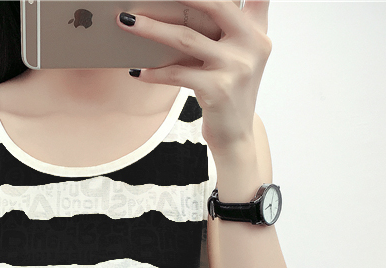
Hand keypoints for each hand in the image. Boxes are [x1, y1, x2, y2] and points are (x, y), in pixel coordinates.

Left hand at [117, 0, 271, 153]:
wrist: (236, 136)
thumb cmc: (229, 91)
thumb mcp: (237, 56)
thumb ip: (228, 29)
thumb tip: (182, 7)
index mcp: (258, 31)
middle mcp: (252, 45)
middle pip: (214, 5)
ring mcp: (236, 67)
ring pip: (186, 38)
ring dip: (151, 29)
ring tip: (127, 22)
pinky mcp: (217, 89)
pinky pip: (177, 74)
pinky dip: (154, 73)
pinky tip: (138, 72)